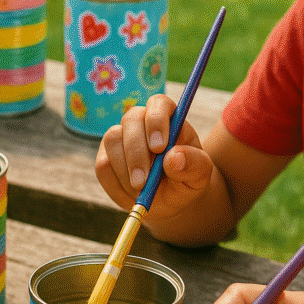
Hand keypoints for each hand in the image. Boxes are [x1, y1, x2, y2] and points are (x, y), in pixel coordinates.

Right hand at [95, 94, 212, 215]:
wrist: (169, 199)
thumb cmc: (186, 179)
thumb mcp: (199, 175)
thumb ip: (193, 164)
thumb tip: (173, 158)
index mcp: (168, 116)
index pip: (159, 103)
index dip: (156, 121)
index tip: (159, 148)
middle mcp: (141, 121)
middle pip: (131, 120)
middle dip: (136, 152)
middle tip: (143, 182)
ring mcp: (120, 136)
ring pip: (113, 141)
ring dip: (126, 170)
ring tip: (143, 190)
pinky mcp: (104, 155)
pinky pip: (103, 165)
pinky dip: (116, 184)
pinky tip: (132, 193)